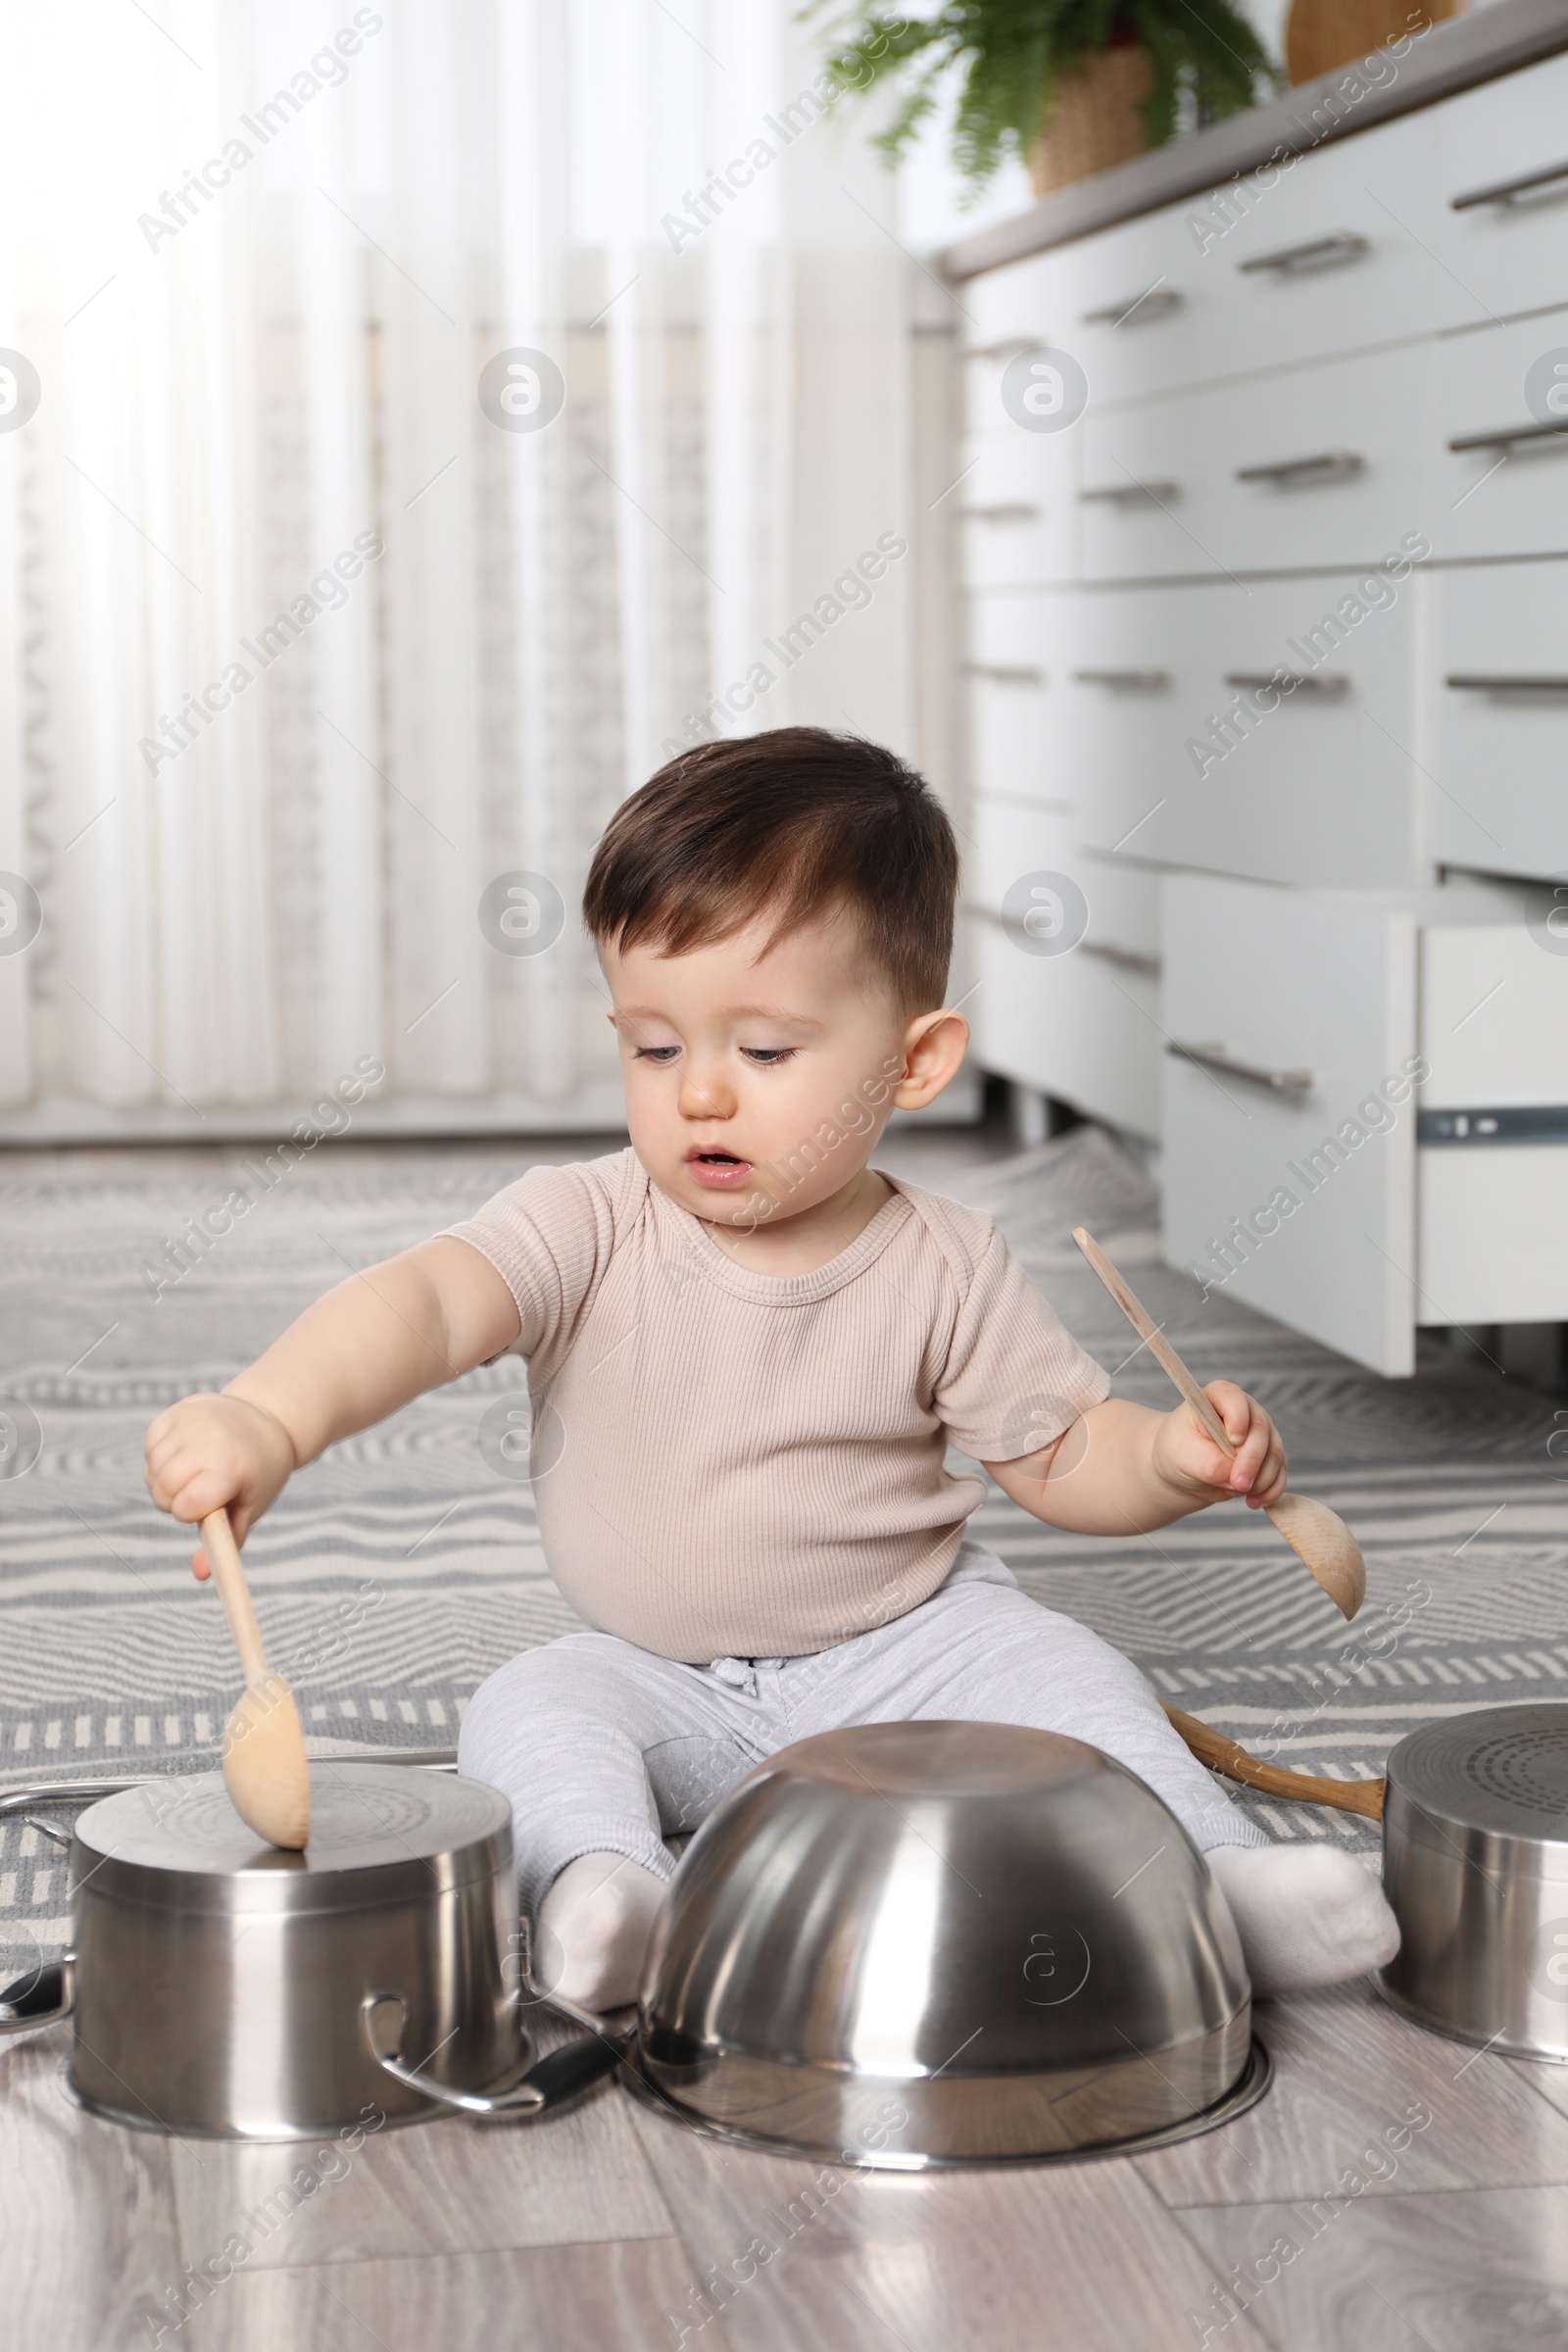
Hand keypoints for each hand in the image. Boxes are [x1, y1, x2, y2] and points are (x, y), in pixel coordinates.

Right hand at [144, 1392, 296, 1578]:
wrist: (266, 1418)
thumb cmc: (258, 1473)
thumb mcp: (250, 1507)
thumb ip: (225, 1542)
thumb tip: (199, 1575)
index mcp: (230, 1468)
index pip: (187, 1505)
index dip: (192, 1514)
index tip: (209, 1506)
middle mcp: (209, 1441)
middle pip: (163, 1490)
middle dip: (175, 1501)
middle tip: (200, 1492)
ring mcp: (190, 1422)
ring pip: (153, 1471)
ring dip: (167, 1480)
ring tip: (195, 1472)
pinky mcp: (174, 1412)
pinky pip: (150, 1447)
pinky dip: (162, 1457)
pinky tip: (187, 1452)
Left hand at [1152, 1381, 1285, 1510]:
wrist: (1184, 1470)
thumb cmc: (1178, 1453)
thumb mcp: (1181, 1455)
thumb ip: (1208, 1463)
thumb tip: (1235, 1476)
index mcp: (1218, 1397)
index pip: (1233, 1398)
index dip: (1238, 1418)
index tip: (1233, 1441)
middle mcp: (1246, 1410)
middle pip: (1260, 1430)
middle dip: (1251, 1460)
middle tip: (1238, 1484)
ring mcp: (1262, 1433)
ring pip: (1274, 1454)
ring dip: (1260, 1479)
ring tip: (1235, 1493)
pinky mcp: (1269, 1457)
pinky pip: (1280, 1473)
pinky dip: (1270, 1491)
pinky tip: (1253, 1502)